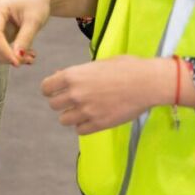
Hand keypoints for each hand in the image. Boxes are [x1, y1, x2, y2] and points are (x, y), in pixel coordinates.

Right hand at [0, 0, 49, 66]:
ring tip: (30, 57)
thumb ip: (25, 39)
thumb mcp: (34, 21)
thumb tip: (17, 58)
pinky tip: (27, 53)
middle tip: (29, 60)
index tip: (18, 63)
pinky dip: (12, 55)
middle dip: (9, 56)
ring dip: (11, 57)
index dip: (4, 51)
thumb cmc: (36, 4)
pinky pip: (0, 50)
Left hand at [40, 56, 175, 134]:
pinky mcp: (99, 124)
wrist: (147, 82)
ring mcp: (86, 110)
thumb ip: (77, 73)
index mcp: (73, 75)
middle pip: (54, 105)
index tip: (55, 91)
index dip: (50, 89)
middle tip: (71, 101)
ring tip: (82, 111)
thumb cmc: (125, 68)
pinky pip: (80, 130)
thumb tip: (61, 77)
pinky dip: (83, 126)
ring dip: (71, 116)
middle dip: (61, 102)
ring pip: (64, 120)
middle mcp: (75, 94)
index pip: (46, 87)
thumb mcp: (97, 64)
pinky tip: (91, 119)